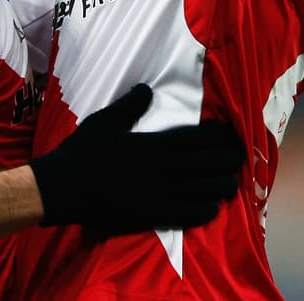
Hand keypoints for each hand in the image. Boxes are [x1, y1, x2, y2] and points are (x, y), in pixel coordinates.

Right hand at [28, 84, 243, 233]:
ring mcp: (160, 194)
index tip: (231, 135)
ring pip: (202, 190)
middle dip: (226, 160)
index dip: (217, 137)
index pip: (196, 138)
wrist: (64, 188)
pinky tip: (211, 209)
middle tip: (239, 158)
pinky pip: (187, 215)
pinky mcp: (153, 215)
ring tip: (231, 184)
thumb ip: (129, 106)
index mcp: (154, 144)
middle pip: (206, 163)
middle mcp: (163, 168)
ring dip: (220, 186)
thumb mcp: (104, 121)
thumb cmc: (82, 152)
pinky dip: (203, 211)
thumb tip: (147, 88)